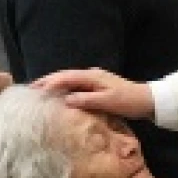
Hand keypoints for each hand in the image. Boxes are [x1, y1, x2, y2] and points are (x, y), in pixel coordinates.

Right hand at [31, 67, 154, 118]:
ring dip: (54, 84)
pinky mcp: (98, 87)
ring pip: (70, 80)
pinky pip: (76, 85)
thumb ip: (87, 100)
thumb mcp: (108, 102)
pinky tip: (59, 96)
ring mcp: (95, 80)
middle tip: (30, 90)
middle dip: (47, 81)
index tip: (35, 91)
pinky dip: (64, 88)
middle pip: (65, 75)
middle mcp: (92, 75)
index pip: (66, 77)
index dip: (49, 83)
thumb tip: (66, 100)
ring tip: (39, 92)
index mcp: (93, 76)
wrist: (148, 101)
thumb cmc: (129, 101)